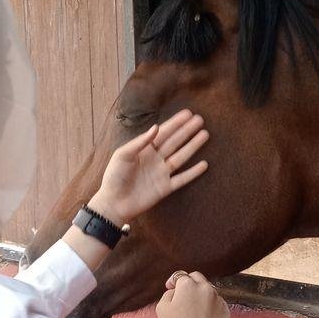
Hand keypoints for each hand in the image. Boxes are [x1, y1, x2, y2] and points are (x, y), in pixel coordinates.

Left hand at [89, 109, 208, 224]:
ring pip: (181, 157)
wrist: (113, 203)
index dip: (175, 123)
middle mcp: (155, 159)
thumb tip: (156, 127)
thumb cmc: (114, 177)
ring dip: (193, 146)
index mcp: (144, 150)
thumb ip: (140, 142)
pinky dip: (193, 172)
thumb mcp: (123, 155)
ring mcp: (161, 173)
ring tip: (205, 135)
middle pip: (175, 142)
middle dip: (187, 131)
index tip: (188, 113)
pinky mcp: (165, 188)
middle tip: (200, 120)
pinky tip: (204, 164)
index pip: (163, 133)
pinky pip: (182, 179)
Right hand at [156, 271, 229, 317]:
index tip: (171, 287)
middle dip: (189, 283)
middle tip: (183, 295)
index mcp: (188, 285)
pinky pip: (217, 304)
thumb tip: (175, 291)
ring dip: (201, 296)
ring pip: (208, 291)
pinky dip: (210, 307)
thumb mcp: (162, 308)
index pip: (180, 275)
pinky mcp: (226, 310)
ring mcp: (218, 299)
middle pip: (197, 278)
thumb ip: (168, 294)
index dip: (173, 281)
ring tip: (194, 311)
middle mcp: (205, 288)